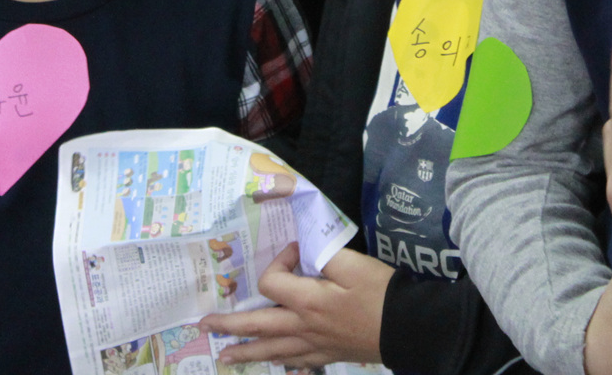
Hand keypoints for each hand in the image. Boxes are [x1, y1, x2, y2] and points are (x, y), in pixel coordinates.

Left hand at [201, 243, 392, 366]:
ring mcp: (315, 345)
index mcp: (307, 301)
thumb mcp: (353, 264)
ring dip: (246, 351)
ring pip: (272, 350)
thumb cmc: (381, 293)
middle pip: (258, 325)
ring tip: (224, 357)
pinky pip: (296, 361)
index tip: (297, 251)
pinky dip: (280, 361)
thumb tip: (303, 249)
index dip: (279, 261)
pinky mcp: (329, 355)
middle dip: (229, 325)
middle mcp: (303, 327)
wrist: (409, 328)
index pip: (272, 281)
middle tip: (203, 326)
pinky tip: (275, 362)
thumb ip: (323, 252)